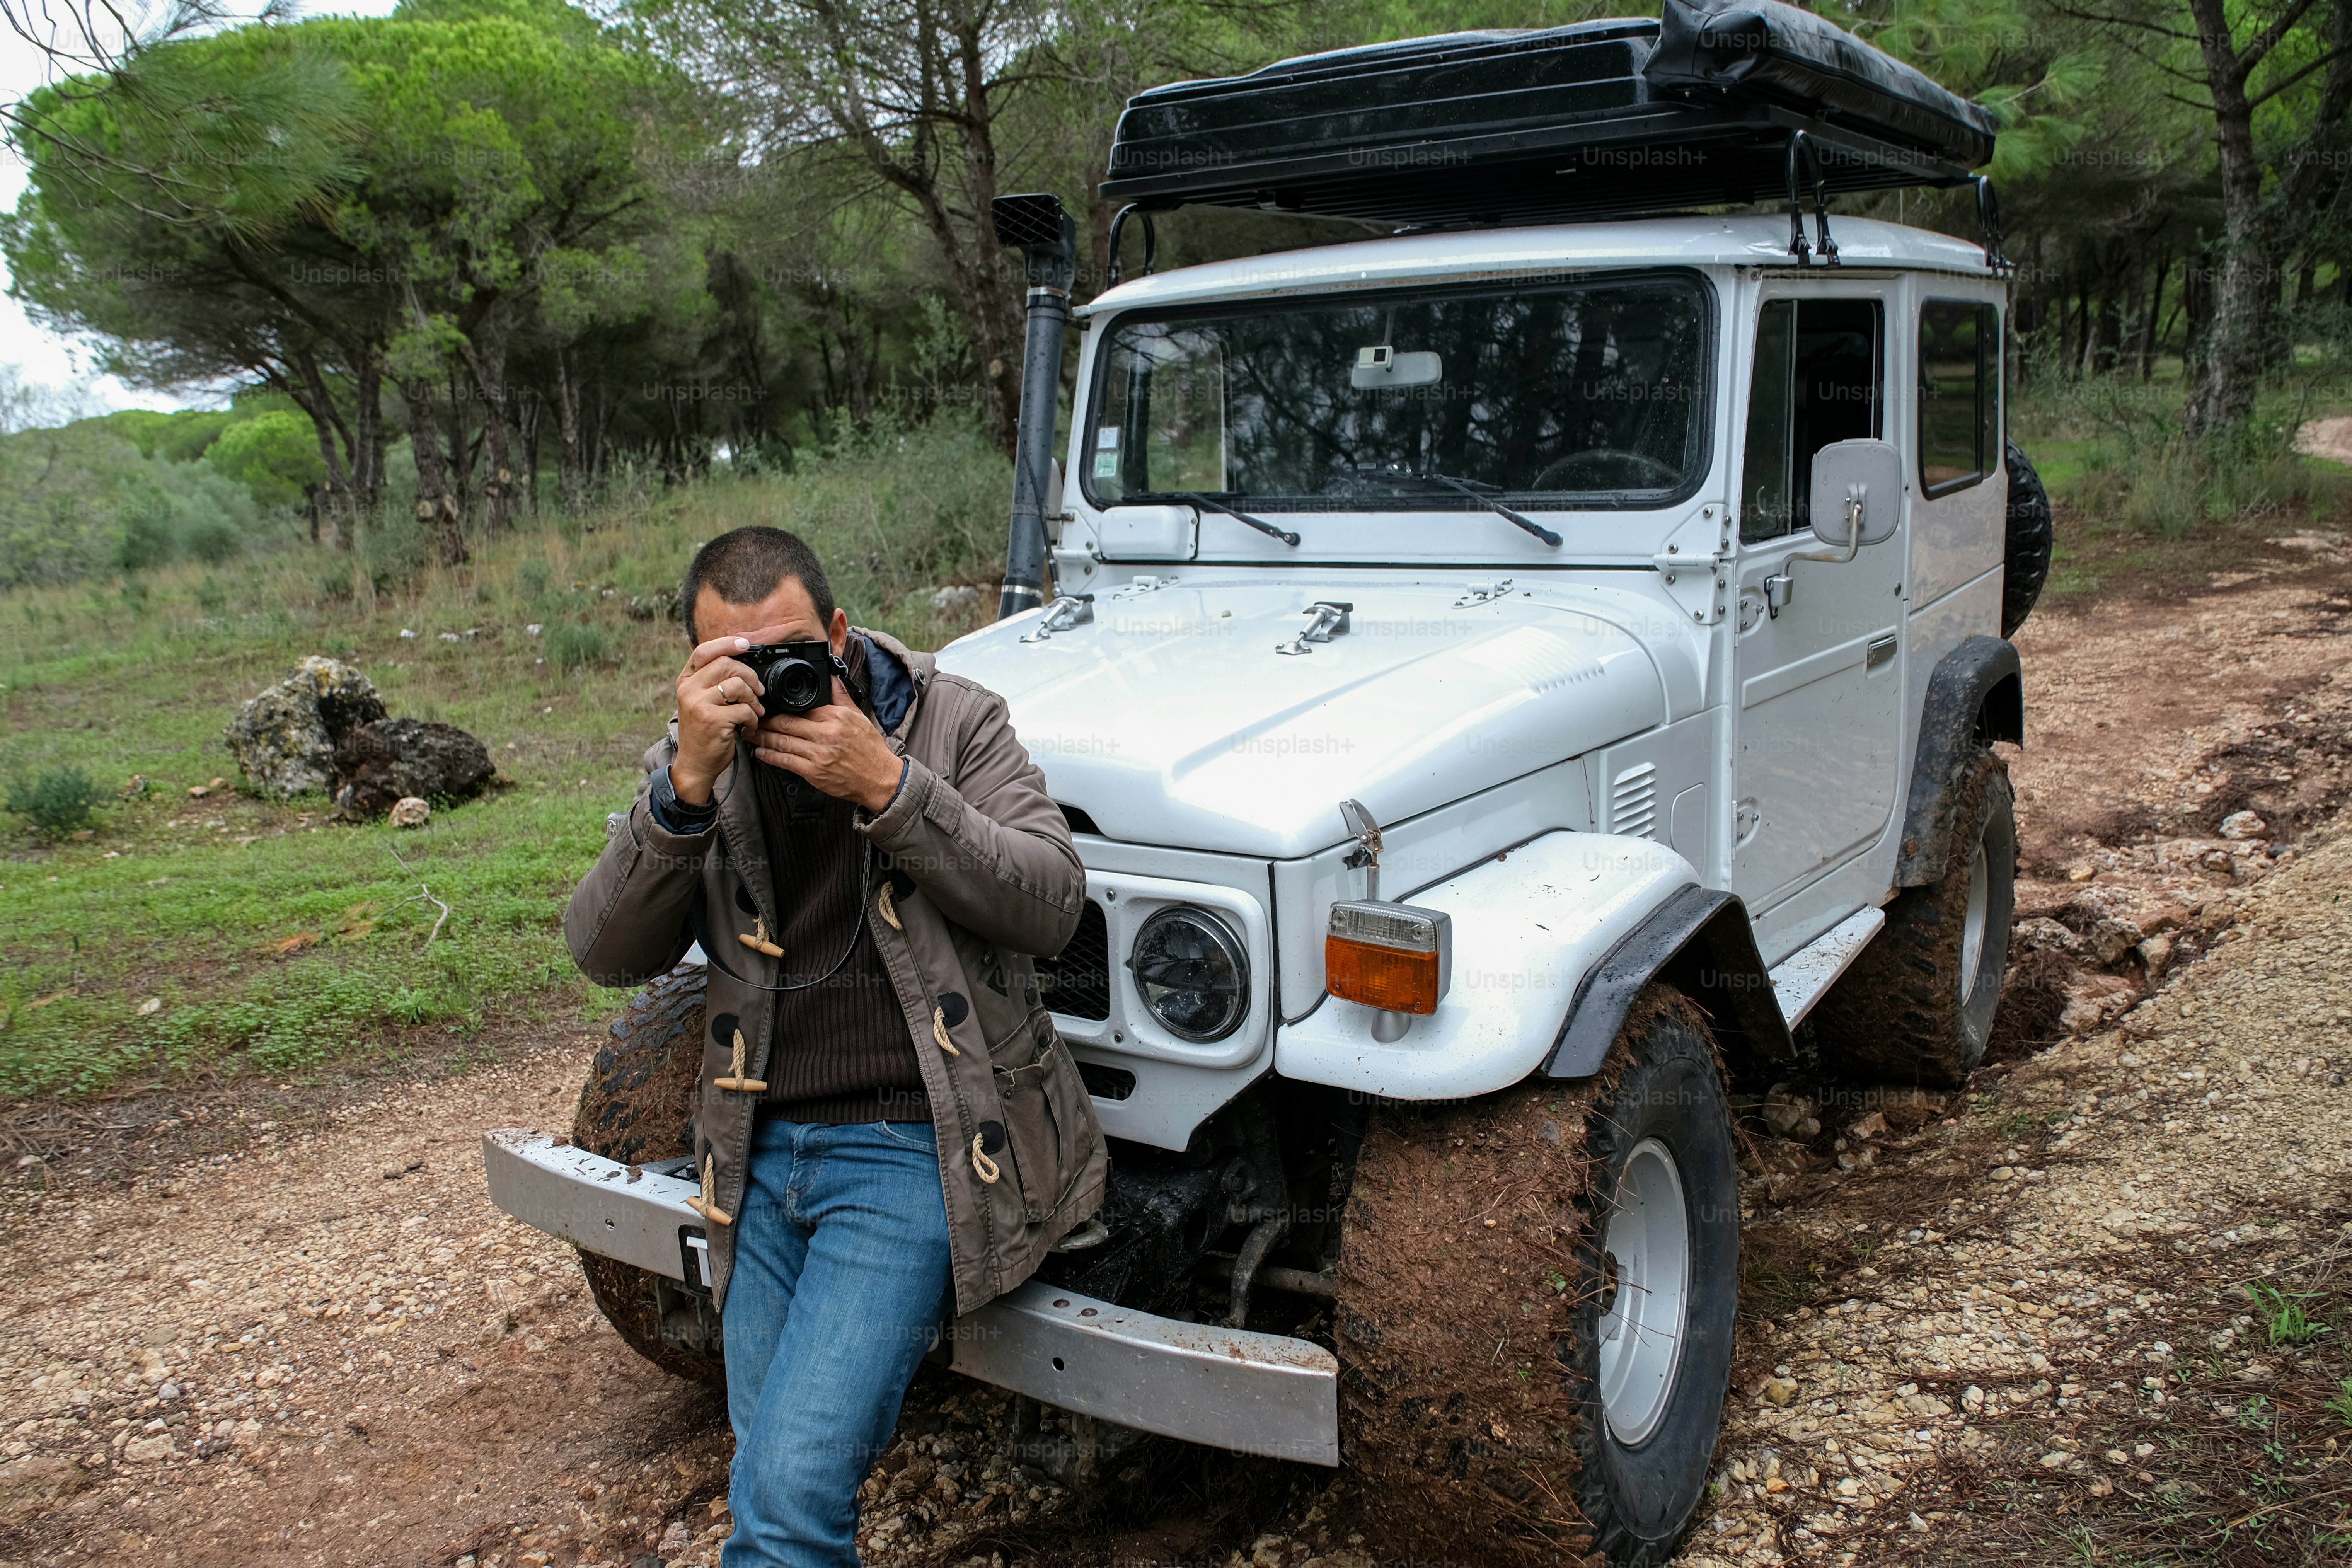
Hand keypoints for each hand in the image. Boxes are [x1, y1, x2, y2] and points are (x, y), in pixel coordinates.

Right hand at [671, 633, 779, 804]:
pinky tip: (749, 726)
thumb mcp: (700, 703)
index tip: (745, 644)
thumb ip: (711, 682)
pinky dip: (753, 717)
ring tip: (755, 711)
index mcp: (685, 682)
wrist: (695, 765)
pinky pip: (744, 708)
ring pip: (737, 684)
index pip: (703, 651)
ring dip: (754, 698)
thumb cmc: (702, 734)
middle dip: (749, 675)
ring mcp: (698, 704)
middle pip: (725, 664)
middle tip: (759, 690)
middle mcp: (688, 690)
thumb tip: (738, 661)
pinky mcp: (712, 719)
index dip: (726, 643)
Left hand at [752, 677, 904, 812]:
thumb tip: (830, 676)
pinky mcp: (814, 772)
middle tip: (750, 717)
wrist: (880, 778)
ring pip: (782, 742)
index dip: (780, 707)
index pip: (802, 707)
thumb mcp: (858, 716)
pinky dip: (770, 756)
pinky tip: (760, 752)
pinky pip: (785, 762)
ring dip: (761, 737)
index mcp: (835, 717)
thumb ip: (840, 695)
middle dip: (764, 720)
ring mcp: (819, 754)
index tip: (767, 705)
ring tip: (748, 732)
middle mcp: (826, 734)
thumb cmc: (870, 749)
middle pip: (786, 723)